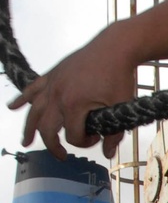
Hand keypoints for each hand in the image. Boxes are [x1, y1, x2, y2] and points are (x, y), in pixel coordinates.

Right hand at [8, 29, 137, 159]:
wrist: (115, 47)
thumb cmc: (119, 75)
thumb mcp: (120, 106)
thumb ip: (114, 133)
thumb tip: (108, 153)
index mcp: (74, 105)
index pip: (73, 136)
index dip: (85, 143)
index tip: (97, 137)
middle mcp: (58, 95)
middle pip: (47, 128)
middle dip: (53, 145)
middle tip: (61, 155)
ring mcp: (53, 84)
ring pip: (34, 111)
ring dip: (29, 128)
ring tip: (26, 141)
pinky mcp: (53, 74)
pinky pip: (33, 88)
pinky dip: (22, 98)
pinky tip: (13, 106)